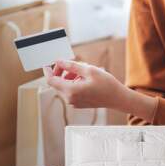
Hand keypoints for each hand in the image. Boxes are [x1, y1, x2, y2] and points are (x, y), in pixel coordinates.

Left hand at [43, 60, 157, 121]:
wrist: (117, 98)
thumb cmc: (106, 84)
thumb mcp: (89, 70)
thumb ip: (71, 66)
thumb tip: (59, 62)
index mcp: (71, 91)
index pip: (51, 80)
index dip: (48, 71)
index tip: (47, 64)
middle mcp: (70, 99)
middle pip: (56, 84)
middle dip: (60, 72)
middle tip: (68, 64)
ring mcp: (74, 103)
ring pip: (63, 87)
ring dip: (67, 77)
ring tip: (80, 72)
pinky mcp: (78, 103)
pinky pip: (69, 92)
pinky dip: (72, 83)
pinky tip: (83, 79)